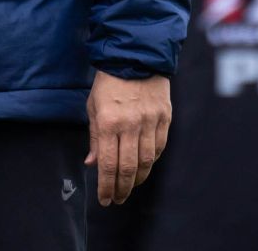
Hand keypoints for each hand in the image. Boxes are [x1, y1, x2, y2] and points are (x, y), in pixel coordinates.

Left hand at [85, 71, 170, 205]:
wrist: (135, 57)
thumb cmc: (109, 83)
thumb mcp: (93, 107)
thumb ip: (94, 137)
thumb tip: (92, 164)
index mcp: (109, 122)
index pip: (108, 164)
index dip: (106, 187)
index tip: (104, 200)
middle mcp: (131, 125)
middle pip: (128, 168)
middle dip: (121, 189)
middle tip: (117, 199)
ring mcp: (150, 122)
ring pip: (146, 162)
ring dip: (137, 180)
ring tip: (129, 187)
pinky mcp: (164, 118)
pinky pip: (159, 148)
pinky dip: (151, 162)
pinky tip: (143, 168)